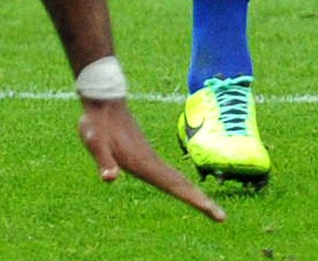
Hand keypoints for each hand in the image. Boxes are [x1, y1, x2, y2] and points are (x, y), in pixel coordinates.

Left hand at [77, 97, 225, 222]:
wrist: (104, 100)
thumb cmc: (98, 123)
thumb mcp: (95, 142)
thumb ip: (103, 160)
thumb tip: (110, 178)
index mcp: (144, 163)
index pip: (175, 186)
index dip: (195, 199)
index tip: (215, 212)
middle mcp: (152, 161)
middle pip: (182, 184)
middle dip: (202, 201)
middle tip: (221, 218)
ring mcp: (150, 158)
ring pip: (177, 179)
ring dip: (194, 193)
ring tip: (209, 208)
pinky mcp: (146, 156)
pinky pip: (169, 174)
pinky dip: (181, 185)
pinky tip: (182, 189)